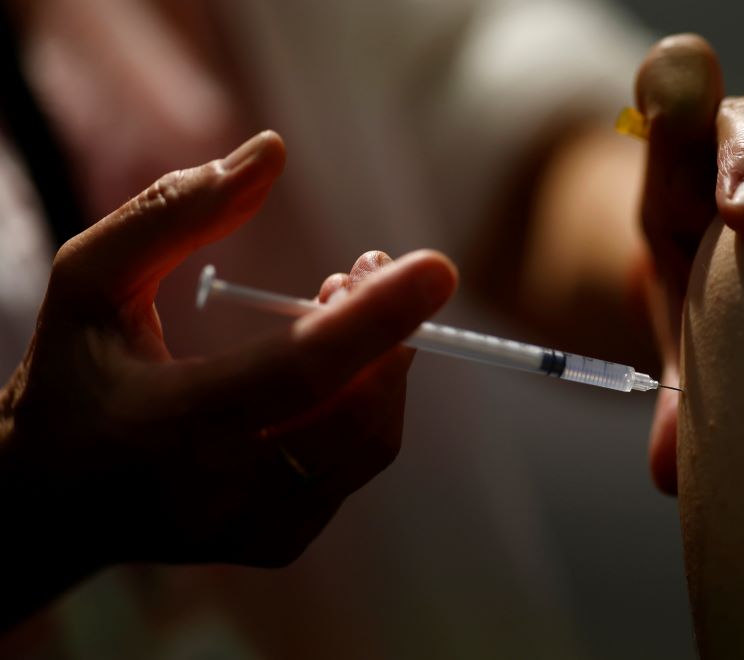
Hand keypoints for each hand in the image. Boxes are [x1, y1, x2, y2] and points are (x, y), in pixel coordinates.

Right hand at [0, 131, 457, 626]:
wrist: (49, 502)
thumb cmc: (72, 376)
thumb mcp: (91, 281)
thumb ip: (174, 213)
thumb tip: (273, 152)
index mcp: (162, 427)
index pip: (298, 373)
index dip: (375, 317)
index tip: (438, 268)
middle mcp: (214, 495)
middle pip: (354, 415)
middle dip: (384, 333)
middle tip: (361, 269)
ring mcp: (252, 532)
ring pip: (369, 443)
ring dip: (381, 365)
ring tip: (339, 307)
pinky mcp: (277, 544)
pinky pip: (354, 465)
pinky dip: (363, 404)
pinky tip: (329, 368)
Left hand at [637, 23, 743, 492]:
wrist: (731, 284)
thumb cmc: (710, 313)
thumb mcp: (693, 347)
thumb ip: (681, 398)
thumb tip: (667, 473)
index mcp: (678, 197)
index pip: (667, 139)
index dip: (673, 124)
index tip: (712, 169)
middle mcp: (733, 162)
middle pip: (735, 128)